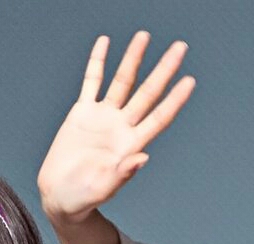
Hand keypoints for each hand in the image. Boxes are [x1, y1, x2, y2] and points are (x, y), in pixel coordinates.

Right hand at [38, 31, 194, 227]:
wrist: (62, 195)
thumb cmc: (85, 198)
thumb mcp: (104, 188)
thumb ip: (123, 173)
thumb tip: (143, 159)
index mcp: (132, 145)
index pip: (160, 116)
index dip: (175, 99)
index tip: (190, 80)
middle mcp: (123, 126)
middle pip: (148, 91)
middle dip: (164, 69)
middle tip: (181, 47)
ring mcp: (103, 117)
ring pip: (122, 81)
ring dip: (134, 59)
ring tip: (145, 36)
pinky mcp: (82, 113)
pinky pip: (91, 82)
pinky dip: (98, 62)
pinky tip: (105, 43)